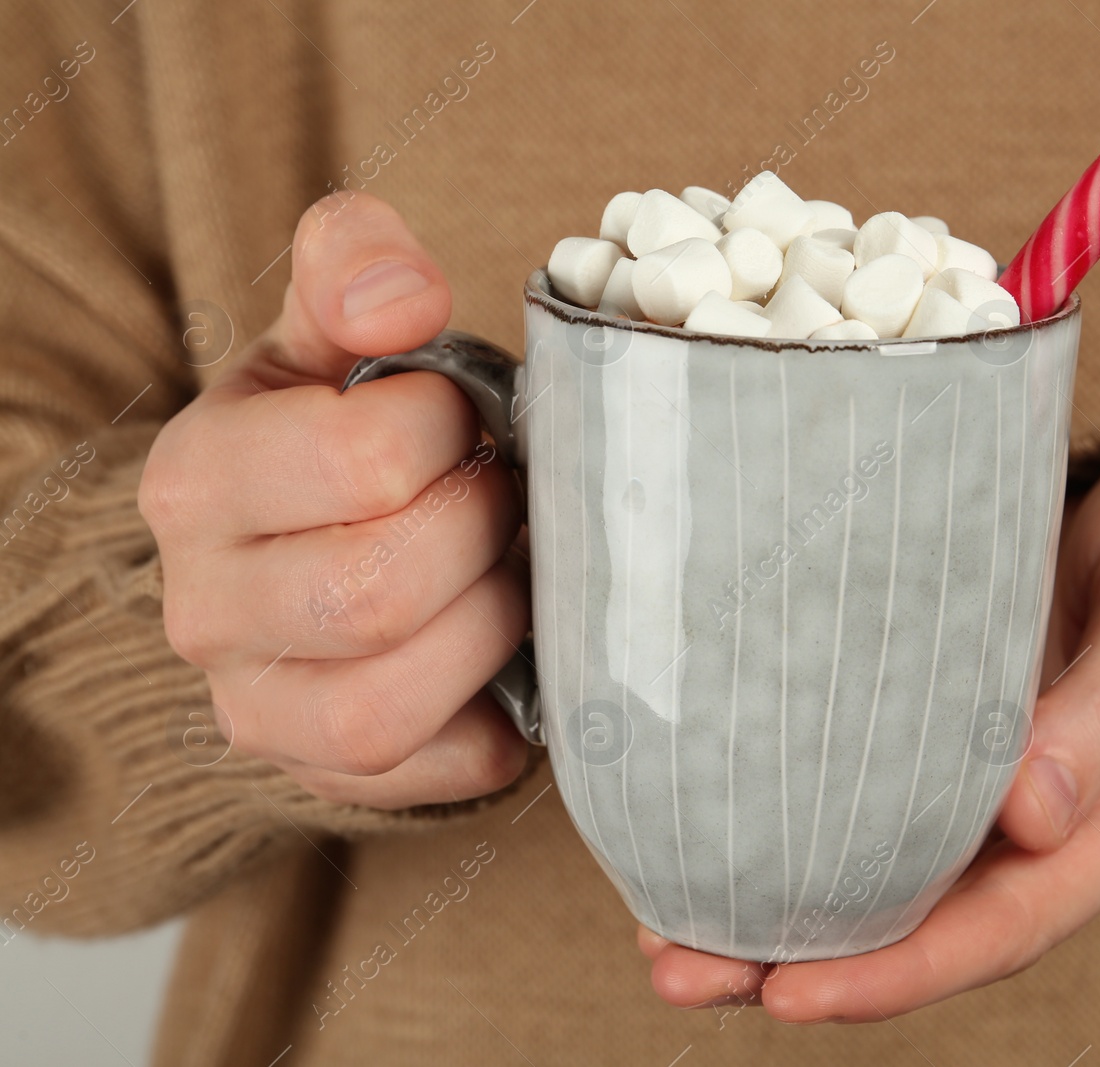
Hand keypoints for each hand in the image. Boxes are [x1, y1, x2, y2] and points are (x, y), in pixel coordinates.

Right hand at [139, 192, 530, 808]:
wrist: (300, 549)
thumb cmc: (332, 436)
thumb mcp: (325, 336)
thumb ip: (352, 269)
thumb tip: (402, 294)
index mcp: (197, 480)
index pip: (359, 460)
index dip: (451, 430)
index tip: (466, 417)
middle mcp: (203, 608)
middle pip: (375, 591)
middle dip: (480, 532)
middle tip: (506, 494)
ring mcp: (258, 709)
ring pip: (387, 703)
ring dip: (491, 627)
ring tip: (512, 571)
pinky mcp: (328, 774)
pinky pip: (437, 770)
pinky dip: (499, 718)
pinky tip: (508, 655)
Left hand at [638, 446, 1099, 1020]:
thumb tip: (1034, 821)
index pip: (1001, 928)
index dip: (897, 971)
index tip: (789, 990)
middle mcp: (1053, 832)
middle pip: (925, 929)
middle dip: (805, 962)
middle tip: (679, 973)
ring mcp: (1000, 792)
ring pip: (889, 883)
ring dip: (782, 919)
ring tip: (668, 940)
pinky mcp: (957, 742)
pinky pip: (879, 811)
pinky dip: (801, 835)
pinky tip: (722, 837)